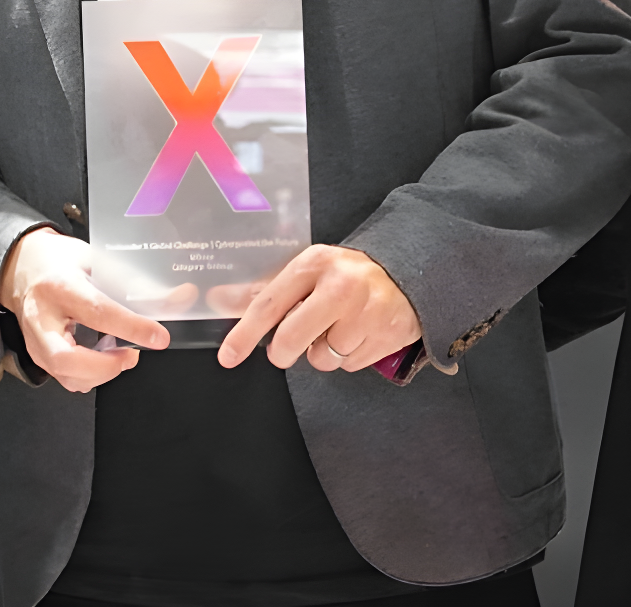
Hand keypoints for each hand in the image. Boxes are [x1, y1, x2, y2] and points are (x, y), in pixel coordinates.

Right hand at [0, 227, 170, 392]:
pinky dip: (91, 375)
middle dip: (106, 367)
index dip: (131, 327)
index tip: (159, 337)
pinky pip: (66, 378)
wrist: (21, 268)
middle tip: (131, 354)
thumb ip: (135, 283)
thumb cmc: (60, 261)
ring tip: (120, 353)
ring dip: (102, 373)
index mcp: (58, 285)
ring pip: (67, 376)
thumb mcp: (96, 260)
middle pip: (67, 359)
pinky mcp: (36, 356)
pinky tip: (102, 357)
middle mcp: (41, 316)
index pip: (97, 312)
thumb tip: (181, 298)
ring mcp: (34, 340)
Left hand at [216, 245, 419, 372]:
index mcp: (316, 264)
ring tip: (337, 328)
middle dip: (282, 352)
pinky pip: (349, 366)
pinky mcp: (386, 337)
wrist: (410, 272)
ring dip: (322, 352)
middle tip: (285, 349)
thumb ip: (266, 289)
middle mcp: (341, 288)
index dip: (244, 334)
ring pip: (322, 359)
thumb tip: (219, 300)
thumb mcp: (309, 271)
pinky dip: (347, 357)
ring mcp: (366, 314)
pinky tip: (358, 334)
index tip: (229, 356)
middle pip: (291, 339)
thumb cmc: (348, 274)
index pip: (269, 304)